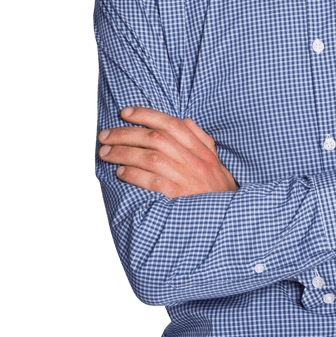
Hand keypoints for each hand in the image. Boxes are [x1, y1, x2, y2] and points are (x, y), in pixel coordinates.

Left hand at [98, 107, 237, 197]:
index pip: (170, 124)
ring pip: (149, 157)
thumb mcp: (217, 163)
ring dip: (122, 153)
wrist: (231, 223)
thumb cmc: (219, 192)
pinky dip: (133, 175)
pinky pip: (152, 181)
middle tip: (104, 136)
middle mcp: (193, 162)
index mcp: (201, 151)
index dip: (145, 114)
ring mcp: (186, 179)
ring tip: (104, 153)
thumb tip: (185, 121)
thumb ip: (202, 140)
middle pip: (154, 138)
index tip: (124, 113)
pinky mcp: (178, 198)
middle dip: (124, 134)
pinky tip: (120, 172)